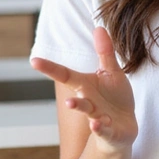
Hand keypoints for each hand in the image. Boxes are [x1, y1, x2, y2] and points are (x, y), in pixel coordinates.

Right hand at [30, 27, 137, 150]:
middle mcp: (88, 102)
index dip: (50, 68)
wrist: (125, 127)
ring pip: (87, 112)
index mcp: (86, 86)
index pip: (65, 75)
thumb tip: (98, 27)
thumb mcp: (112, 72)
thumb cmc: (115, 98)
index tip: (33, 60)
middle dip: (65, 89)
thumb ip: (105, 52)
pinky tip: (96, 124)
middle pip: (75, 96)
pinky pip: (103, 130)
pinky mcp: (109, 131)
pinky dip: (100, 128)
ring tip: (71, 103)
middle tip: (55, 85)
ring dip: (79, 107)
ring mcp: (97, 117)